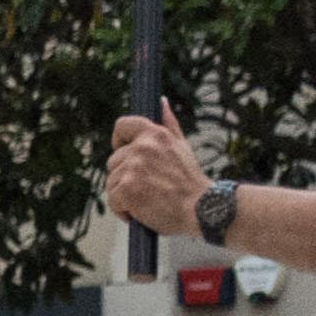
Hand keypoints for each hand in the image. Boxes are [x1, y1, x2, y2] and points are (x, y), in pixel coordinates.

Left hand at [102, 104, 209, 230]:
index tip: (122, 150)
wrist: (202, 210)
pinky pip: (112, 200)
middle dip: (125, 176)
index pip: (122, 125)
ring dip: (124, 194)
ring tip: (146, 201)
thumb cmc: (192, 182)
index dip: (118, 140)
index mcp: (155, 134)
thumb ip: (168, 124)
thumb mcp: (182, 146)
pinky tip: (140, 212)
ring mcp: (133, 168)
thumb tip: (161, 102)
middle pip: (114, 161)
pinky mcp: (127, 189)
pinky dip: (122, 210)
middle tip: (147, 187)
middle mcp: (142, 148)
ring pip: (112, 181)